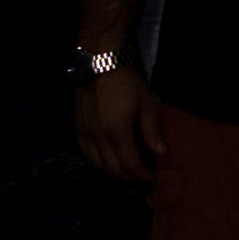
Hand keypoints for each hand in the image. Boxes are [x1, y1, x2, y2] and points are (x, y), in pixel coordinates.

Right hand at [74, 65, 162, 184]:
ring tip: (127, 169)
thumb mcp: (147, 103)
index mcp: (117, 133)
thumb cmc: (127, 81)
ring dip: (113, 171)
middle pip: (112, 169)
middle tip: (142, 176)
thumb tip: (160, 153)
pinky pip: (86, 153)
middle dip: (129, 177)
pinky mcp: (78, 127)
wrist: (100, 62)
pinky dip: (98, 160)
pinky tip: (108, 157)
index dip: (142, 175)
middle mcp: (98, 138)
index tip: (152, 177)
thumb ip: (152, 131)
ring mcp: (85, 133)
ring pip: (97, 164)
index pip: (130, 165)